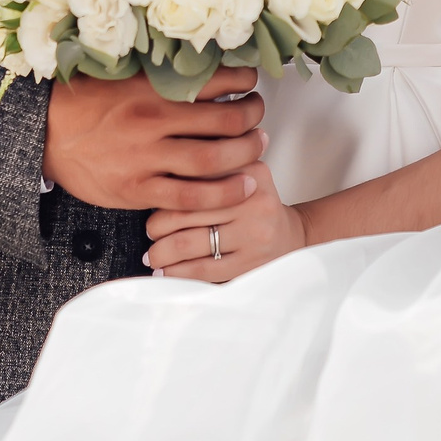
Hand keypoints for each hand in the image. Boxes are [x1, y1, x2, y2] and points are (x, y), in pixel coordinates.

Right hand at [42, 67, 262, 210]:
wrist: (41, 135)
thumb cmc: (81, 102)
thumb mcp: (118, 73)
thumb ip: (156, 71)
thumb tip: (199, 60)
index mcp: (150, 86)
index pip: (215, 78)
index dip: (244, 80)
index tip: (251, 81)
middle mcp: (152, 120)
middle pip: (224, 119)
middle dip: (252, 116)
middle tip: (258, 113)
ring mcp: (146, 157)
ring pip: (213, 158)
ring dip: (246, 152)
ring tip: (258, 145)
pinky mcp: (138, 189)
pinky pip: (190, 196)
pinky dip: (223, 193)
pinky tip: (243, 186)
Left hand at [144, 158, 304, 281]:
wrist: (290, 237)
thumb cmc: (252, 205)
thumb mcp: (241, 175)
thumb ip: (208, 168)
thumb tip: (155, 176)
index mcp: (248, 170)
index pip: (192, 176)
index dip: (165, 190)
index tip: (152, 198)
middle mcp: (253, 199)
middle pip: (186, 209)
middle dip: (157, 225)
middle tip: (150, 231)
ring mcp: (253, 233)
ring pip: (189, 242)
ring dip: (161, 251)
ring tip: (153, 254)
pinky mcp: (250, 263)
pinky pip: (202, 269)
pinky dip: (176, 272)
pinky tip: (165, 272)